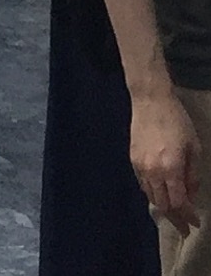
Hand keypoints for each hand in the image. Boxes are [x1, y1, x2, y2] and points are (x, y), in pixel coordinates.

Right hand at [129, 86, 201, 235]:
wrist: (150, 100)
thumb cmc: (177, 120)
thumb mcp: (194, 147)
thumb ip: (193, 175)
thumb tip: (191, 196)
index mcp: (171, 168)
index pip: (179, 203)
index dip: (187, 216)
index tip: (195, 224)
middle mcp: (153, 172)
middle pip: (163, 206)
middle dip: (175, 219)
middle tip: (184, 227)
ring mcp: (140, 167)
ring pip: (151, 198)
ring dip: (163, 208)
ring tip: (174, 213)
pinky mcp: (133, 161)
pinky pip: (143, 186)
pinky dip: (153, 194)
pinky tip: (160, 194)